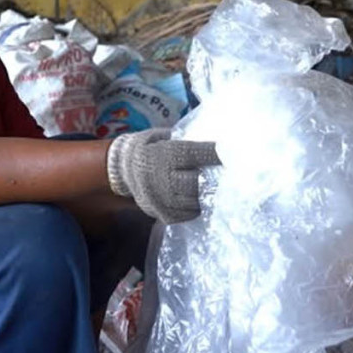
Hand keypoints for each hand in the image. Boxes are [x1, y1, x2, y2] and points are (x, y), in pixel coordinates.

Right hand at [106, 129, 220, 223]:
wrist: (123, 169)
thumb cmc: (150, 148)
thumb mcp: (163, 136)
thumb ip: (184, 139)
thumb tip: (213, 140)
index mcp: (163, 154)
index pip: (195, 154)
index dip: (214, 154)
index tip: (229, 153)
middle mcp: (161, 177)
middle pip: (196, 182)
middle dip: (213, 179)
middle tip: (226, 176)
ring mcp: (159, 198)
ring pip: (193, 201)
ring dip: (207, 196)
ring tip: (216, 190)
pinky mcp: (159, 213)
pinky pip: (185, 215)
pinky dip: (195, 208)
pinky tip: (199, 201)